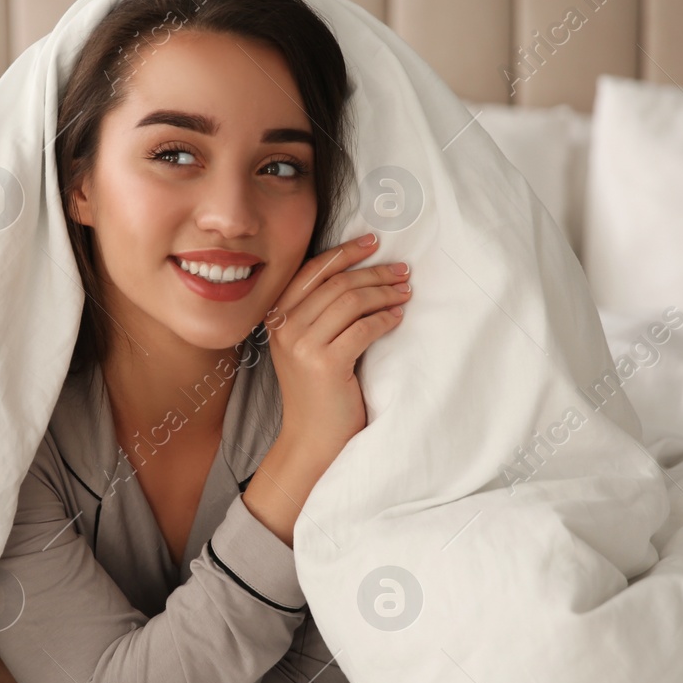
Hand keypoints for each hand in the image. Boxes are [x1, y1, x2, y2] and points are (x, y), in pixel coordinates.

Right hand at [241, 232, 409, 544]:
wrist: (310, 440)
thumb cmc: (316, 393)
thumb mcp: (305, 347)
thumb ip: (318, 313)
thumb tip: (358, 275)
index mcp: (277, 318)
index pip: (313, 270)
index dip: (344, 252)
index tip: (372, 242)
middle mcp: (285, 328)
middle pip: (337, 283)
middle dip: (375, 272)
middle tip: (403, 271)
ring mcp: (302, 346)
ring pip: (351, 300)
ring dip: (384, 292)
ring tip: (406, 292)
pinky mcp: (325, 364)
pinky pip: (363, 328)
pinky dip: (385, 319)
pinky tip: (398, 317)